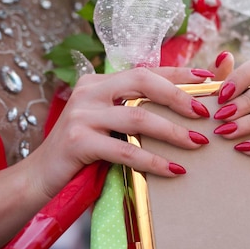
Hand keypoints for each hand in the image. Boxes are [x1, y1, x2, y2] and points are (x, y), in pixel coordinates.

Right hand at [28, 66, 215, 198]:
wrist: (41, 177)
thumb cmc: (83, 152)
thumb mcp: (107, 125)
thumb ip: (133, 112)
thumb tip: (181, 110)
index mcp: (98, 83)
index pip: (145, 71)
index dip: (178, 73)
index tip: (208, 77)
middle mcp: (89, 92)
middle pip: (143, 82)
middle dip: (179, 95)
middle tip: (204, 113)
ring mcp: (81, 115)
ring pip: (138, 117)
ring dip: (173, 132)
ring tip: (197, 143)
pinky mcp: (77, 141)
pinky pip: (125, 151)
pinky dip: (153, 161)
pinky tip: (174, 170)